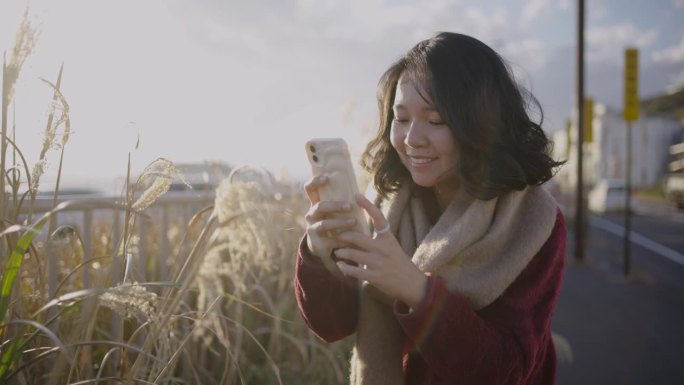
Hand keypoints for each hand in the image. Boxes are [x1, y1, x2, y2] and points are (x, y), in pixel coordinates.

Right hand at [303, 175, 357, 258]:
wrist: (322, 248)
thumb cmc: (333, 224)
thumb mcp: (333, 212)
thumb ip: (341, 203)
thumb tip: (360, 193)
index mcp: (315, 204)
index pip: (310, 189)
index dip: (315, 181)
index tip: (327, 178)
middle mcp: (311, 216)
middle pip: (320, 207)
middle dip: (335, 206)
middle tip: (349, 206)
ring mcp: (313, 230)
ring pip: (324, 224)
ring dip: (340, 222)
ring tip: (354, 221)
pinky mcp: (318, 244)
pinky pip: (330, 241)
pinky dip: (342, 240)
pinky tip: (352, 240)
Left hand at [334, 193, 427, 307]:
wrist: (411, 282)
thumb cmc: (398, 261)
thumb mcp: (391, 245)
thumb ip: (376, 238)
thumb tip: (355, 228)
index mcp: (388, 238)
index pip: (378, 217)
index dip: (368, 205)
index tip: (356, 195)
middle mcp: (383, 248)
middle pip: (357, 237)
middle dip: (343, 236)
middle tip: (335, 234)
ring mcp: (379, 263)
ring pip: (352, 254)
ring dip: (341, 252)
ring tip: (337, 251)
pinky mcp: (375, 277)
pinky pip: (354, 271)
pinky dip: (344, 267)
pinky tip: (340, 265)